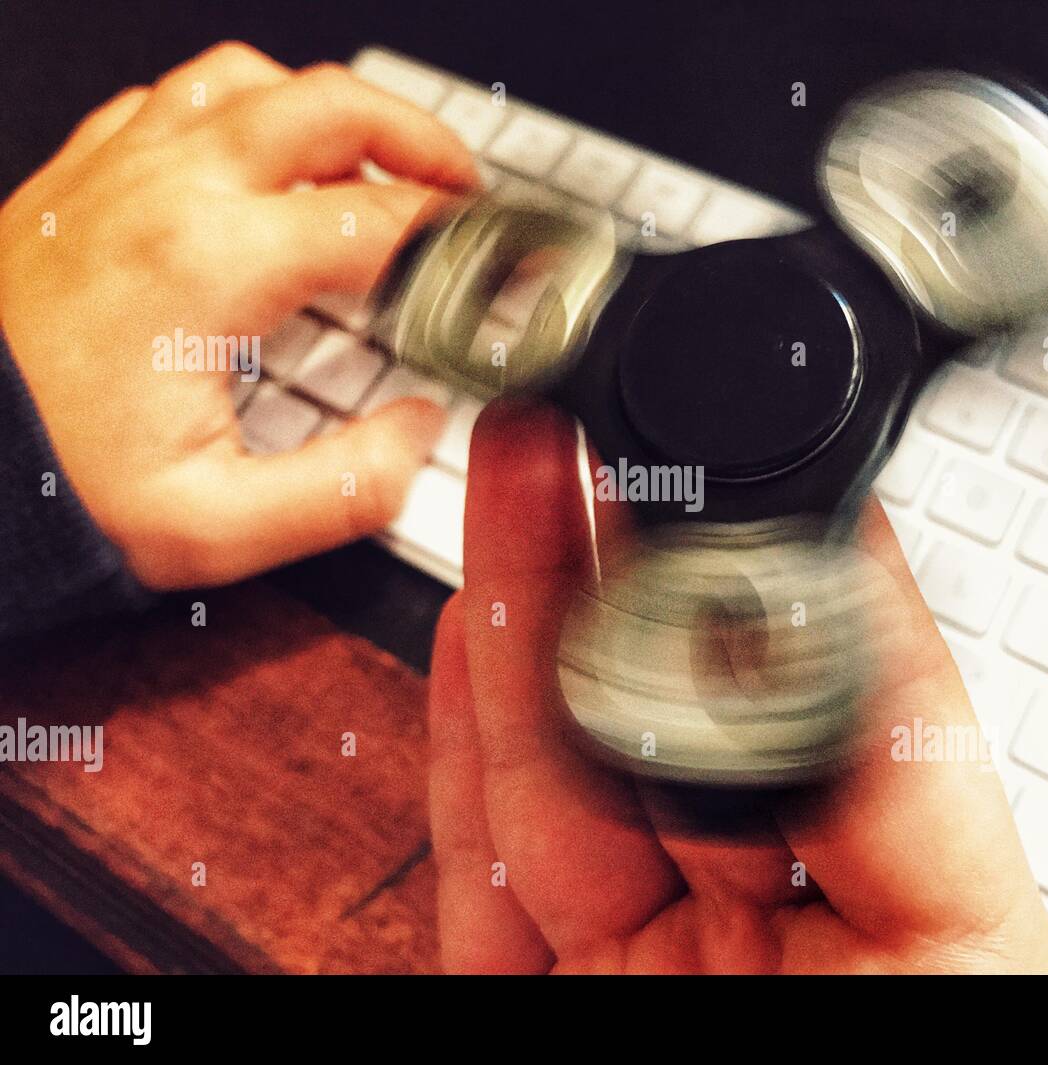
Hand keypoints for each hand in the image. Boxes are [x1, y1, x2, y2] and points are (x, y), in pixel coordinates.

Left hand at [0, 42, 477, 587]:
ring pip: (250, 81)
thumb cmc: (56, 486)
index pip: (381, 218)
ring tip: (371, 161)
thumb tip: (415, 432)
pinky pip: (173, 97)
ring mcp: (116, 172)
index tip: (498, 257)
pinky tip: (257, 159)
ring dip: (329, 113)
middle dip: (418, 138)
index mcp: (212, 265)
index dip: (462, 236)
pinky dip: (240, 112)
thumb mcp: (217, 527)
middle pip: (329, 107)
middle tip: (461, 186)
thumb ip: (343, 489)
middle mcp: (167, 193)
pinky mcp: (79, 178)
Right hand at [426, 401, 1047, 973]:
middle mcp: (742, 922)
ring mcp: (624, 959)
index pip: (800, 705)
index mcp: (869, 900)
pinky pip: (478, 871)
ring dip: (525, 608)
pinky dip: (464, 752)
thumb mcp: (956, 952)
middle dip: (609, 549)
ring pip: (552, 761)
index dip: (748, 569)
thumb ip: (904, 775)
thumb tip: (848, 599)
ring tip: (513, 470)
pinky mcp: (522, 1003)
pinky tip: (466, 635)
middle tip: (582, 421)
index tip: (721, 451)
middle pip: (655, 707)